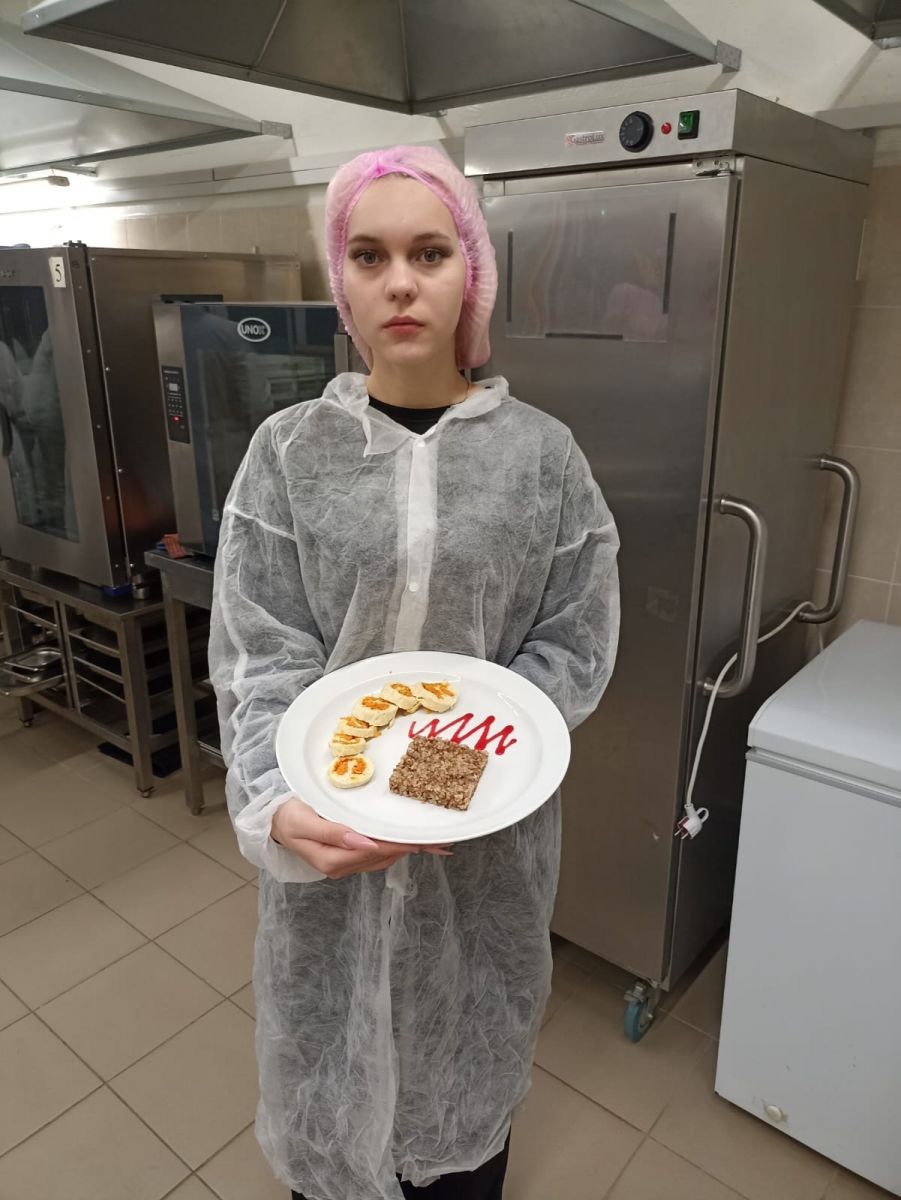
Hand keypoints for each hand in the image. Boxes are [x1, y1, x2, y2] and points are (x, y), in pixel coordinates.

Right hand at [270, 797, 451, 879]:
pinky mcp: (348, 858)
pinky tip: (410, 843)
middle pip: (384, 857)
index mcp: (332, 860)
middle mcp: (341, 866)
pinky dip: (396, 848)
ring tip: (433, 843)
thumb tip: (364, 842)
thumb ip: (333, 833)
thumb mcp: (305, 823)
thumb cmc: (288, 817)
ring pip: (383, 859)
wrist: (274, 823)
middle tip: (440, 842)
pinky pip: (377, 855)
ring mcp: (346, 864)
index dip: (399, 845)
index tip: (422, 841)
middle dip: (411, 849)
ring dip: (407, 850)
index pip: (374, 852)